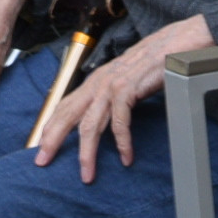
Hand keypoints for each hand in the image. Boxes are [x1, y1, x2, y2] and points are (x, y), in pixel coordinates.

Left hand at [32, 16, 211, 181]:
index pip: (64, 106)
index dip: (49, 127)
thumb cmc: (154, 62)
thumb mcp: (126, 81)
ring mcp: (112, 84)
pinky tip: (126, 157)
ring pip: (90, 124)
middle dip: (52, 140)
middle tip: (42, 162)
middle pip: (67, 115)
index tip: (40, 148)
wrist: (177, 42)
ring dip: (87, 153)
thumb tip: (103, 122)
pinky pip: (120, 121)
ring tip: (87, 175)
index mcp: (95, 81)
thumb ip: (112, 98)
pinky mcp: (129, 87)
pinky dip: (122, 142)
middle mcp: (98, 82)